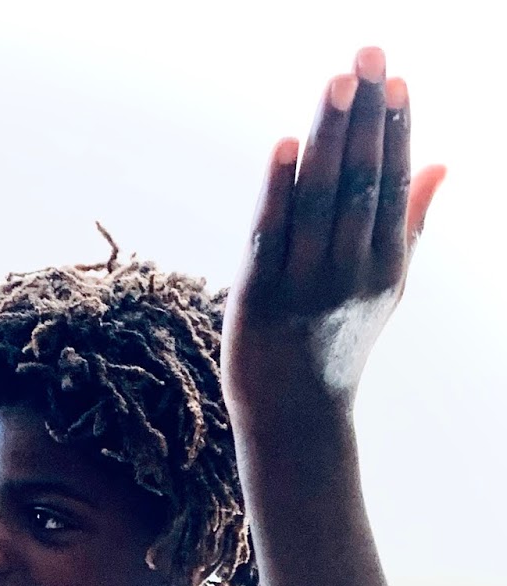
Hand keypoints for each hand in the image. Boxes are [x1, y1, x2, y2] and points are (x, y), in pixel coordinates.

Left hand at [222, 47, 445, 420]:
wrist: (293, 419)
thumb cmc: (336, 345)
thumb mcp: (385, 290)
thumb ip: (410, 226)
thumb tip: (441, 164)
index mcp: (384, 267)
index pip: (392, 186)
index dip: (395, 130)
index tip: (396, 77)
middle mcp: (349, 274)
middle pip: (360, 183)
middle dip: (365, 117)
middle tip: (367, 54)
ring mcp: (304, 287)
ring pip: (319, 201)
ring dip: (328, 138)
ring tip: (336, 81)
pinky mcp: (257, 300)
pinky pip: (270, 238)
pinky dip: (277, 192)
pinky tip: (284, 146)